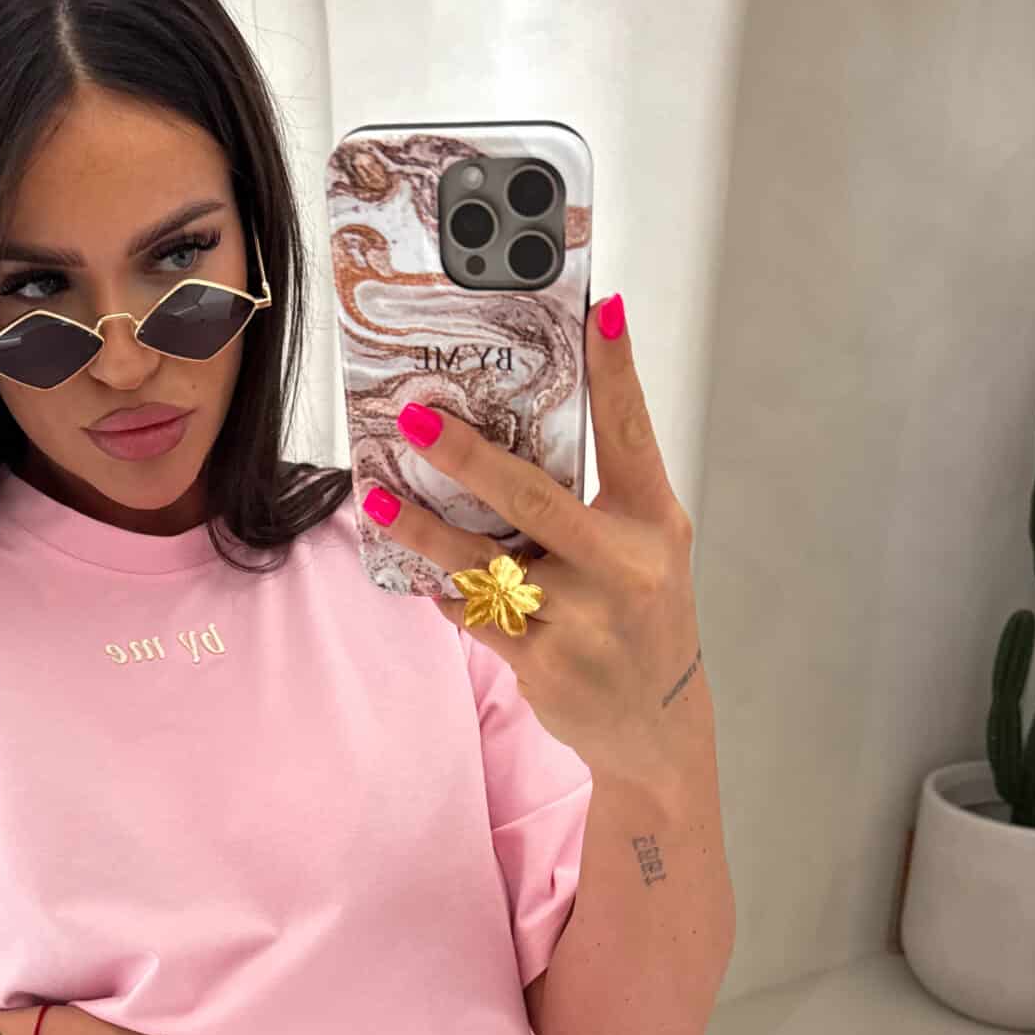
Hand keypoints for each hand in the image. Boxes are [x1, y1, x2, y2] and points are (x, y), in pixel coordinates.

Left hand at [362, 294, 709, 782]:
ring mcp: (580, 618)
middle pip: (534, 497)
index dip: (616, 370)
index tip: (598, 309)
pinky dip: (441, 585)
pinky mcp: (542, 661)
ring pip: (483, 561)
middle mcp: (622, 565)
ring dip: (423, 528)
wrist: (654, 725)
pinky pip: (472, 611)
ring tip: (379, 498)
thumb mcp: (644, 549)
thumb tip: (509, 430)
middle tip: (416, 419)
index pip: (632, 433)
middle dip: (468, 457)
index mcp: (654, 521)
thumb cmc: (640, 617)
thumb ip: (597, 497)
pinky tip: (415, 564)